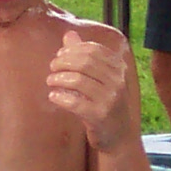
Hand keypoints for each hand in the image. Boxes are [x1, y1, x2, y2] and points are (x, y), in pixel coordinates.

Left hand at [48, 28, 140, 151]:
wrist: (119, 136)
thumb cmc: (106, 102)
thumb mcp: (99, 78)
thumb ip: (85, 56)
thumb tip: (69, 35)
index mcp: (119, 68)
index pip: (93, 49)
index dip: (72, 50)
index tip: (60, 55)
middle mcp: (117, 82)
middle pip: (84, 62)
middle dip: (63, 62)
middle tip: (52, 68)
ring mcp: (110, 99)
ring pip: (78, 80)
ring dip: (58, 79)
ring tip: (50, 81)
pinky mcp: (99, 116)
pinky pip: (75, 102)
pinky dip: (60, 97)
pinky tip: (53, 96)